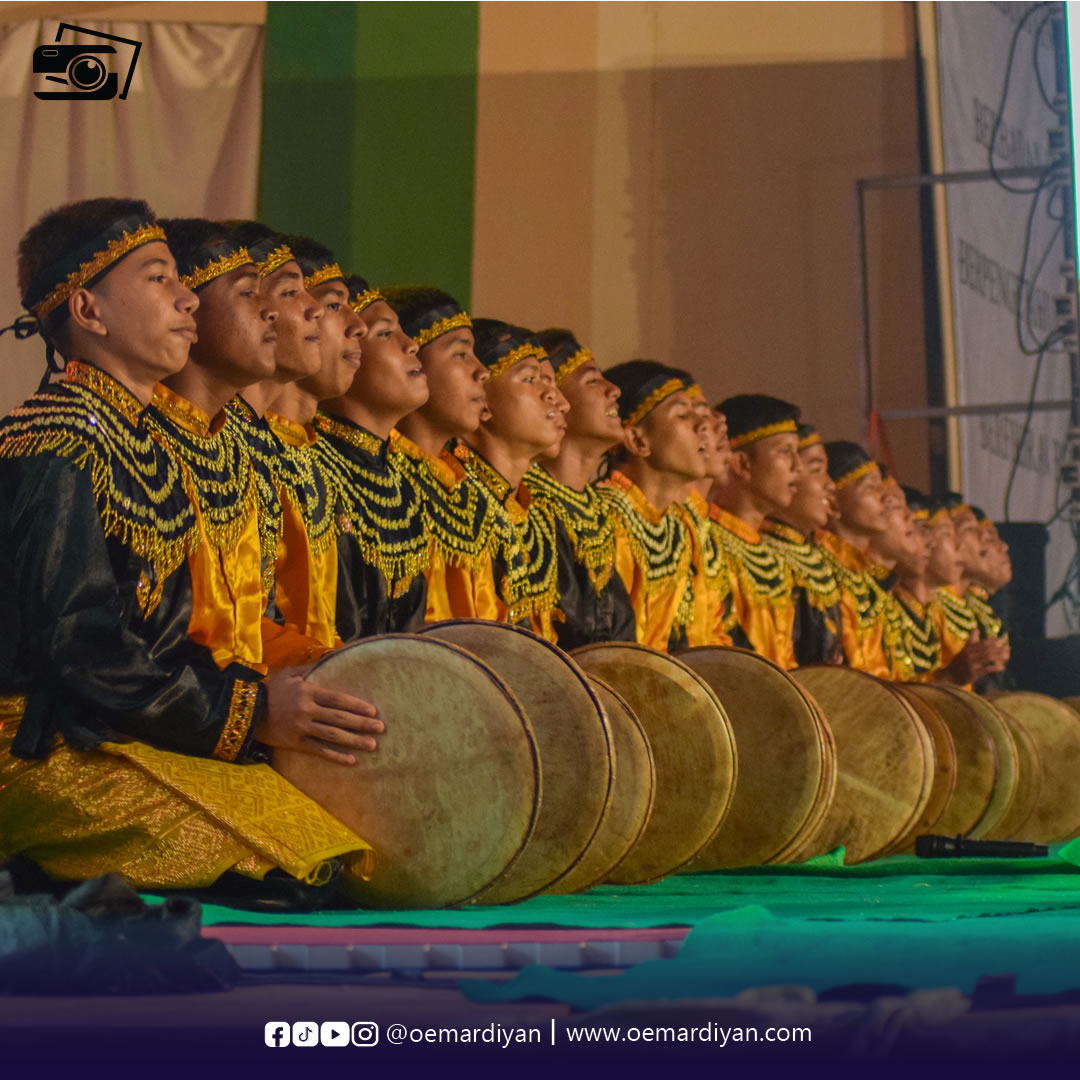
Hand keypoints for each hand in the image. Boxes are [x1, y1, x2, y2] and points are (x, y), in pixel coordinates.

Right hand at [256, 665, 382, 765]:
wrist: (245, 712)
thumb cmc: (269, 690)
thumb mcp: (289, 674)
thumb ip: (310, 668)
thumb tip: (330, 656)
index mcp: (308, 692)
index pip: (338, 699)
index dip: (357, 705)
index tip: (373, 711)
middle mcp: (307, 710)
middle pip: (340, 718)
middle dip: (362, 724)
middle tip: (381, 728)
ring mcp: (301, 728)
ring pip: (333, 735)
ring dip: (355, 741)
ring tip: (373, 745)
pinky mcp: (295, 743)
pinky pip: (319, 751)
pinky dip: (336, 756)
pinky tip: (352, 761)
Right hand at [937, 630, 1007, 685]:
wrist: (949, 676)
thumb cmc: (958, 663)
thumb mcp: (963, 651)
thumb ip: (971, 641)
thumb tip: (977, 630)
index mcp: (967, 649)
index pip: (982, 643)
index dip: (992, 640)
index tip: (1001, 639)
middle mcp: (969, 655)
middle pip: (986, 650)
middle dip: (998, 648)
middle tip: (1008, 647)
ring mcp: (971, 664)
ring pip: (987, 658)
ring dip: (998, 656)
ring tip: (1007, 656)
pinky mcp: (973, 673)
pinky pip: (986, 669)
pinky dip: (994, 668)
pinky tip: (1002, 667)